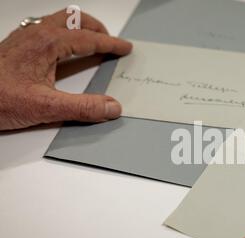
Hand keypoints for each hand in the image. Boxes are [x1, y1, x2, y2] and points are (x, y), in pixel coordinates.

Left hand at [0, 9, 131, 130]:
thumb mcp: (46, 108)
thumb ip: (83, 108)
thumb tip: (111, 107)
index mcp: (48, 44)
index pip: (89, 39)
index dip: (111, 44)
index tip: (125, 48)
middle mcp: (36, 34)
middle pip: (75, 18)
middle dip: (97, 29)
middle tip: (110, 42)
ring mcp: (24, 37)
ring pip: (59, 20)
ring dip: (80, 27)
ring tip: (91, 42)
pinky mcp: (16, 45)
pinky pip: (46, 27)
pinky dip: (64, 32)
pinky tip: (62, 50)